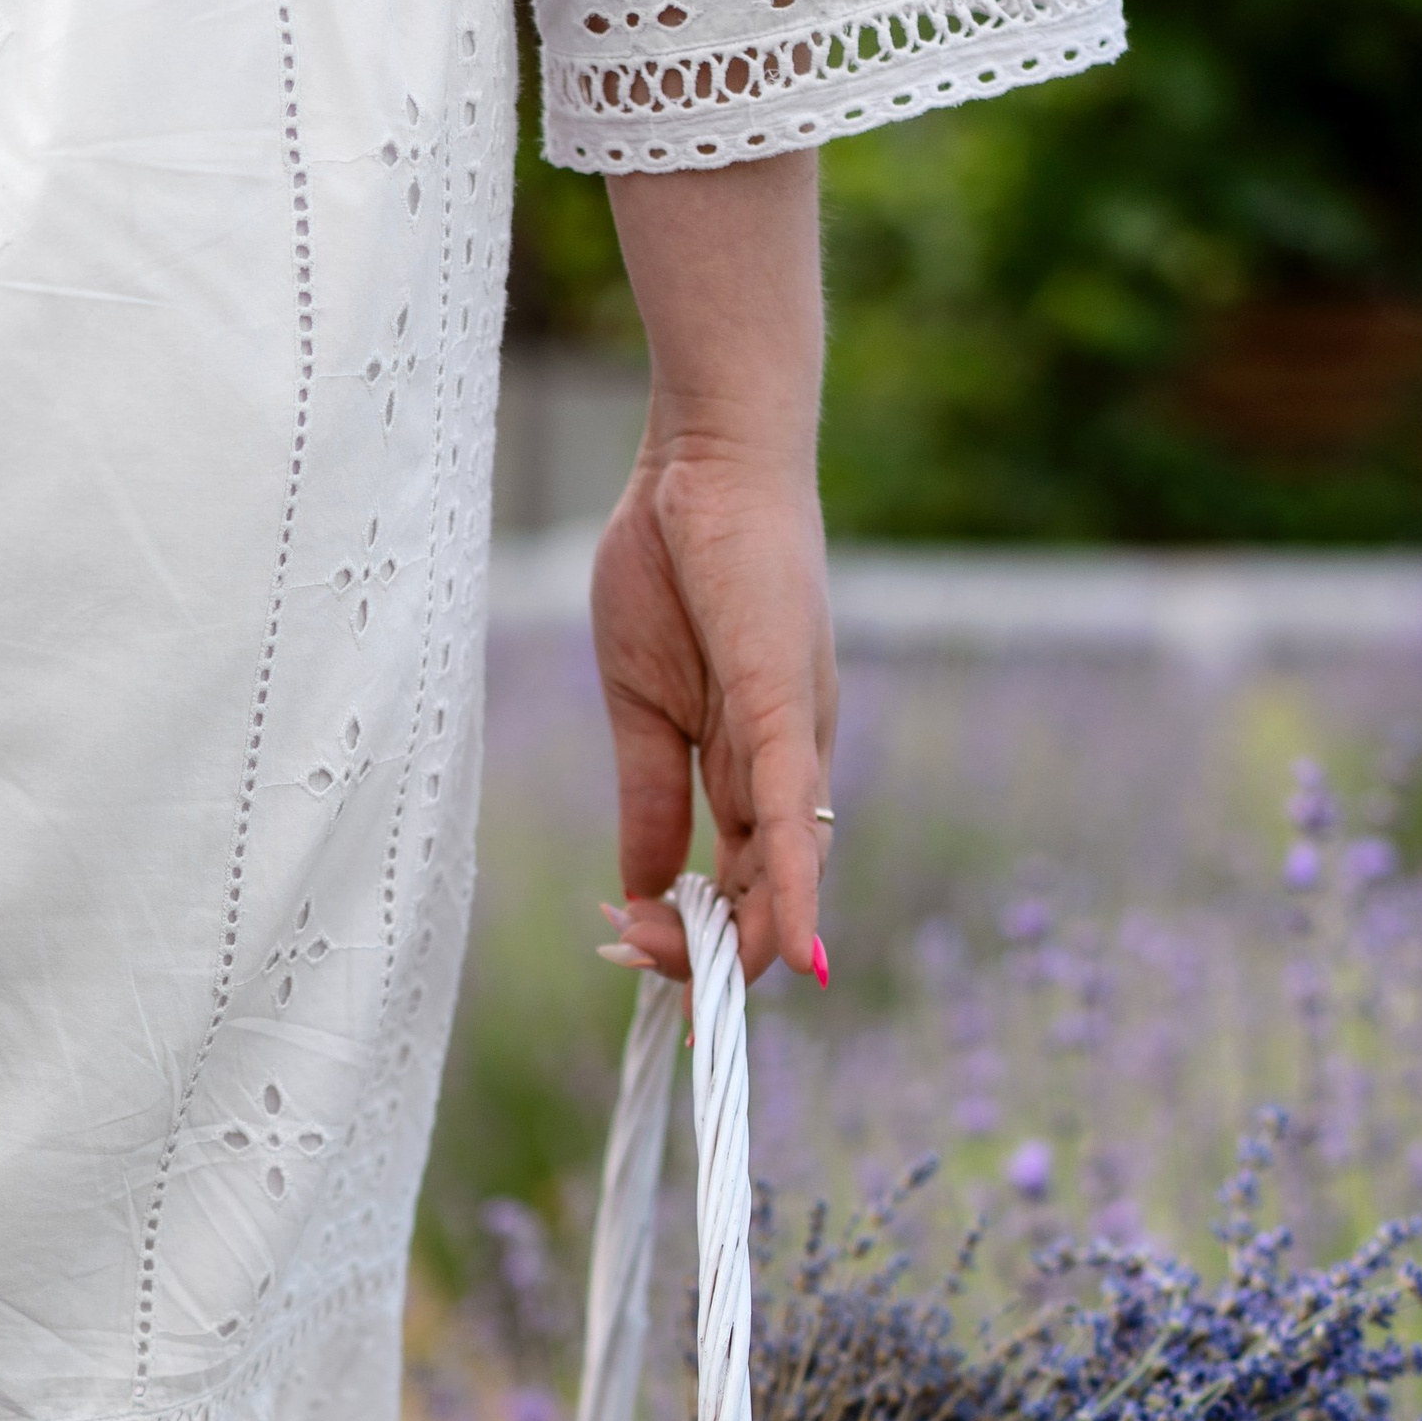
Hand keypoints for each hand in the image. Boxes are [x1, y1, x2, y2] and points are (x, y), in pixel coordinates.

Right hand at [591, 435, 835, 988]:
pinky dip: (793, 892)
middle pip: (766, 898)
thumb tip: (638, 886)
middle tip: (630, 956)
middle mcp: (791, 763)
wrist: (700, 456)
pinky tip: (793, 952)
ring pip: (784, 877)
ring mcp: (795, 738)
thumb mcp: (640, 706)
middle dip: (701, 952)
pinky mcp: (784, 706)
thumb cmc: (670, 559)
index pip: (741, 883)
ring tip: (668, 964)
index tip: (626, 948)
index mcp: (754, 763)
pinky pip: (792, 818)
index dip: (694, 937)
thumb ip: (646, 798)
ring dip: (731, 941)